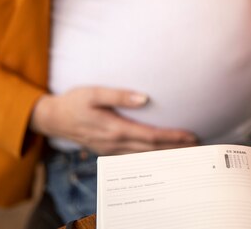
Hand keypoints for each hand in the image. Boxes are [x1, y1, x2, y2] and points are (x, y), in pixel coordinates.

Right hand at [30, 87, 197, 154]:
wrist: (53, 118)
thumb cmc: (74, 102)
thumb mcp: (93, 92)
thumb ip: (119, 95)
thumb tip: (143, 98)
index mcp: (114, 129)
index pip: (151, 136)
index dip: (172, 137)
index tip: (190, 135)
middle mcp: (114, 143)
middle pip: (151, 149)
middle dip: (175, 148)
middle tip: (196, 146)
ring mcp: (111, 150)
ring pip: (144, 156)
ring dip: (165, 154)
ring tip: (184, 151)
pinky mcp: (108, 151)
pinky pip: (134, 158)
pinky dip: (150, 157)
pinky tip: (159, 155)